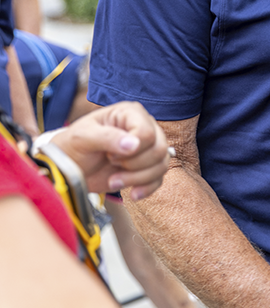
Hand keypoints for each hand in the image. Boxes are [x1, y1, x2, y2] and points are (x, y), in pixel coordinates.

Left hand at [50, 102, 169, 198]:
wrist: (69, 168)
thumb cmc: (73, 146)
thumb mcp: (83, 137)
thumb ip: (108, 137)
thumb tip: (134, 145)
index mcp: (131, 114)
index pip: (147, 133)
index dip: (131, 149)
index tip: (109, 153)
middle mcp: (144, 127)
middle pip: (159, 149)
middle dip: (134, 164)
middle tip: (111, 163)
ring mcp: (147, 148)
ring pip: (162, 165)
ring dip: (137, 178)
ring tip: (114, 180)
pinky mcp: (146, 167)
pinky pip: (159, 179)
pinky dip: (146, 189)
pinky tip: (132, 193)